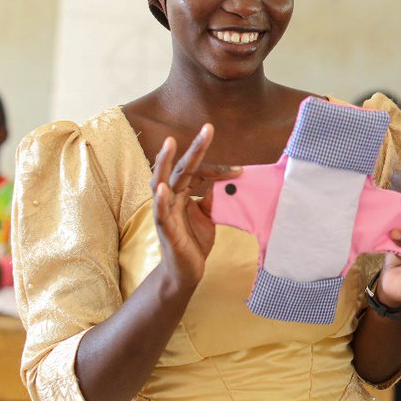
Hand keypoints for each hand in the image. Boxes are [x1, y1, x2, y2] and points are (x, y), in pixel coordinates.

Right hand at [150, 125, 241, 293]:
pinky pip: (160, 213)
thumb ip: (213, 197)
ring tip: (169, 144)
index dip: (217, 169)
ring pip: (162, 183)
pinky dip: (161, 200)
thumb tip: (226, 181)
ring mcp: (165, 212)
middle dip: (193, 148)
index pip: (197, 171)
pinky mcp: (165, 230)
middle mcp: (170, 198)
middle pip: (179, 168)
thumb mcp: (209, 215)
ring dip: (164, 163)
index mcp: (181, 193)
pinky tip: (163, 188)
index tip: (239, 171)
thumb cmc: (194, 241)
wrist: (187, 271)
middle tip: (207, 128)